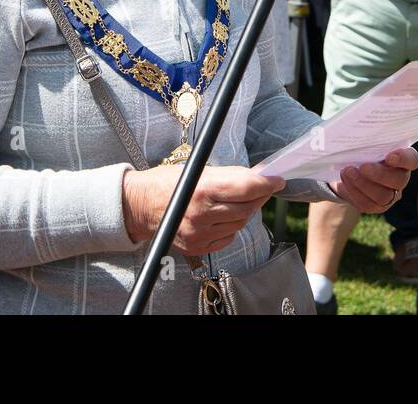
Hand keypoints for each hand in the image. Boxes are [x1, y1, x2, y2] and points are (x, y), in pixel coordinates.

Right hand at [122, 165, 282, 255]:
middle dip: (259, 196)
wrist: (139, 206)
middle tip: (264, 187)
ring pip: (239, 225)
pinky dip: (231, 227)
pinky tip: (224, 216)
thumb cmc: (168, 182)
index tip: (278, 180)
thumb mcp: (198, 169)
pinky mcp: (197, 248)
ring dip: (245, 211)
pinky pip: (227, 238)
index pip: (247, 188)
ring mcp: (199, 234)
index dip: (267, 184)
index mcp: (203, 189)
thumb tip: (258, 176)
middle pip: (247, 209)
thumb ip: (229, 175)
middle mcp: (201, 214)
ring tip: (239, 200)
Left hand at [331, 147, 417, 213]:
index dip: (403, 159)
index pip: (411, 159)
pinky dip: (354, 191)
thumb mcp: (366, 142)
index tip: (389, 156)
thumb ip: (368, 139)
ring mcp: (390, 194)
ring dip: (362, 184)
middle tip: (362, 166)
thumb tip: (356, 130)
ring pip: (383, 196)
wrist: (349, 167)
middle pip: (398, 180)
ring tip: (347, 172)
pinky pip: (367, 204)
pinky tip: (344, 181)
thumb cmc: (362, 149)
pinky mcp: (376, 206)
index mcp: (403, 159)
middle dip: (379, 174)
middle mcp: (400, 178)